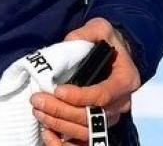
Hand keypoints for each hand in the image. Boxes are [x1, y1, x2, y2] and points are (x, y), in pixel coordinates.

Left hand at [32, 18, 140, 144]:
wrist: (116, 54)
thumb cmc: (107, 41)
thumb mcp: (100, 28)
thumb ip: (87, 33)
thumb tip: (69, 43)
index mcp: (125, 80)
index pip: (103, 95)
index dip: (80, 96)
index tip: (58, 90)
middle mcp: (120, 103)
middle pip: (92, 116)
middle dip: (61, 110)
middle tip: (37, 99)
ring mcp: (109, 117)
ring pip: (86, 130)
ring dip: (60, 124)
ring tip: (38, 110)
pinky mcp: (98, 123)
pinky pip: (84, 142)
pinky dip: (64, 141)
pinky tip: (47, 132)